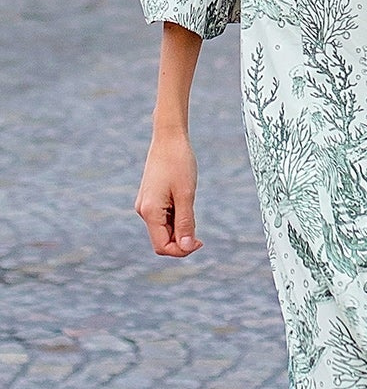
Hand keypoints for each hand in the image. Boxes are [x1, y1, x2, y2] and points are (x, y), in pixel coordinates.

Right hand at [135, 130, 202, 256]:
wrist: (169, 138)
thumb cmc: (179, 163)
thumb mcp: (186, 195)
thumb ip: (186, 223)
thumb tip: (187, 247)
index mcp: (150, 212)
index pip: (162, 246)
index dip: (181, 250)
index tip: (200, 242)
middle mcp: (143, 211)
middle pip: (162, 240)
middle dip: (181, 241)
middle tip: (200, 234)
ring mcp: (146, 205)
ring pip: (164, 230)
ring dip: (180, 229)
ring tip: (191, 208)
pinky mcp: (151, 199)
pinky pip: (163, 218)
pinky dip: (176, 219)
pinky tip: (186, 204)